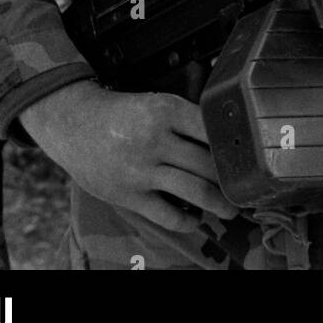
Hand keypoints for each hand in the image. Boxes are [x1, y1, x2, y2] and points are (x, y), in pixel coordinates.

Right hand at [20, 80, 236, 232]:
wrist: (74, 124)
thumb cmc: (121, 113)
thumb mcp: (154, 102)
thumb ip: (184, 118)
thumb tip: (222, 138)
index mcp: (166, 109)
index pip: (211, 129)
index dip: (232, 145)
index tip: (248, 156)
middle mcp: (156, 138)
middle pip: (208, 163)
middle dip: (230, 179)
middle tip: (245, 187)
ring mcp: (142, 169)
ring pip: (195, 191)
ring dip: (219, 203)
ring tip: (231, 209)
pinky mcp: (129, 194)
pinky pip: (168, 214)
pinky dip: (187, 221)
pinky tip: (195, 220)